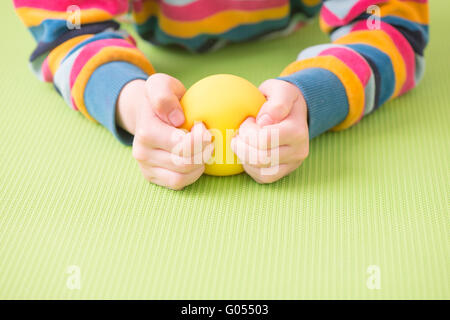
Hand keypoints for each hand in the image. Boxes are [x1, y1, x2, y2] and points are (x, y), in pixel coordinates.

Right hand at [116, 74, 213, 189]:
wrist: (146, 113)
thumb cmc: (161, 98)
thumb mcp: (160, 85)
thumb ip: (164, 95)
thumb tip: (176, 118)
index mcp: (146, 130)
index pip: (180, 145)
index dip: (200, 139)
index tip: (204, 127)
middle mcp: (142, 152)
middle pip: (184, 163)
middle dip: (203, 151)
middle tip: (209, 138)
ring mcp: (146, 167)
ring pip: (181, 176)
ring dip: (200, 164)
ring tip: (204, 149)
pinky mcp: (152, 177)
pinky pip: (178, 183)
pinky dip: (192, 174)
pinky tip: (197, 160)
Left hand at [231, 79, 308, 183]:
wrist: (292, 110)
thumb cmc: (281, 98)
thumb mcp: (281, 90)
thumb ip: (276, 102)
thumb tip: (264, 121)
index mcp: (298, 131)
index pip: (264, 139)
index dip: (248, 130)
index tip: (248, 120)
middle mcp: (299, 150)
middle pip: (261, 158)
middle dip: (242, 145)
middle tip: (240, 133)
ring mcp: (293, 164)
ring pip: (261, 170)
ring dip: (244, 157)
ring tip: (243, 142)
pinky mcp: (284, 172)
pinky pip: (263, 177)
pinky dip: (250, 167)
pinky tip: (248, 153)